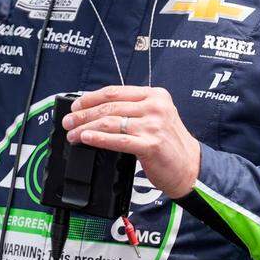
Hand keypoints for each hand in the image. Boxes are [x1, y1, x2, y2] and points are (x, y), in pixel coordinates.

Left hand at [62, 86, 201, 199]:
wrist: (190, 167)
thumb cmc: (169, 144)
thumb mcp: (156, 117)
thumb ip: (133, 109)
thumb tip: (97, 110)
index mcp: (155, 95)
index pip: (115, 91)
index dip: (91, 98)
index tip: (76, 105)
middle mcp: (155, 107)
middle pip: (110, 107)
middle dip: (84, 114)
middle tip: (69, 121)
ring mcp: (154, 125)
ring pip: (110, 122)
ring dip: (86, 128)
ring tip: (73, 134)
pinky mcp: (151, 145)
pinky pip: (118, 140)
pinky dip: (99, 139)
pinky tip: (86, 139)